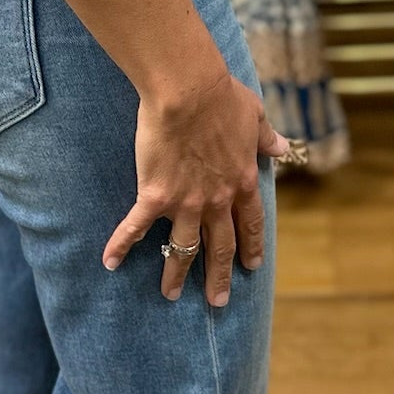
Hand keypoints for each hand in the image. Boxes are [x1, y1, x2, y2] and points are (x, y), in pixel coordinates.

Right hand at [102, 64, 290, 306]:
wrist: (189, 92)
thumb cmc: (222, 97)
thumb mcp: (255, 116)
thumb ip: (266, 138)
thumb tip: (282, 147)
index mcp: (242, 182)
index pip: (250, 224)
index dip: (251, 246)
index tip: (252, 266)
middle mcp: (217, 200)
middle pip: (221, 246)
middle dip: (220, 276)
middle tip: (218, 301)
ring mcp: (186, 202)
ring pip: (183, 248)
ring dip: (177, 274)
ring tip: (170, 294)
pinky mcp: (155, 195)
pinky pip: (137, 228)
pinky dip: (121, 246)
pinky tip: (110, 263)